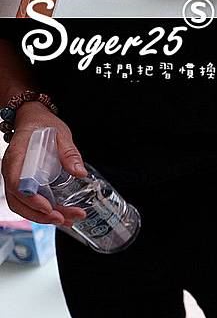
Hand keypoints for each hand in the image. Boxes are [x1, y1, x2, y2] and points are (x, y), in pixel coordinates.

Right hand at [1, 102, 86, 226]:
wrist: (34, 119)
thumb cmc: (44, 125)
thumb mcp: (60, 134)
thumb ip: (69, 152)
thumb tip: (80, 172)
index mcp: (17, 157)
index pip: (17, 183)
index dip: (31, 199)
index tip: (48, 207)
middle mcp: (12, 171)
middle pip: (19, 200)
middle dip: (40, 214)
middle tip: (64, 219)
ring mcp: (15, 178)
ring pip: (23, 205)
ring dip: (43, 216)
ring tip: (68, 220)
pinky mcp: (23, 182)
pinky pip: (28, 201)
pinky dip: (42, 211)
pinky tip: (60, 215)